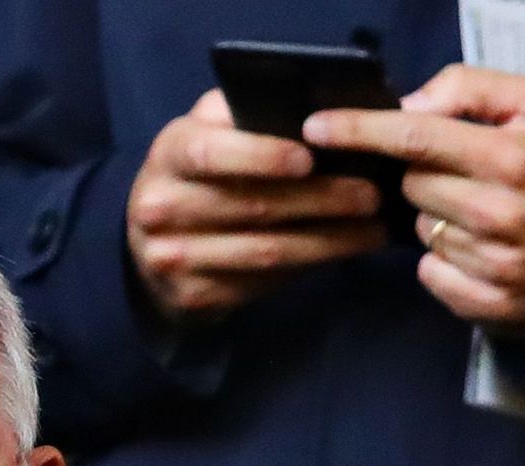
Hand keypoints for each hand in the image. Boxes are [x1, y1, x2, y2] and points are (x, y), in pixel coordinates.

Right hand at [127, 90, 388, 321]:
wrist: (151, 244)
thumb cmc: (198, 174)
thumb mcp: (208, 132)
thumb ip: (243, 115)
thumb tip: (315, 111)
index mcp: (169, 153)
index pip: (211, 152)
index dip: (260, 156)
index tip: (309, 159)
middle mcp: (162, 206)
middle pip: (250, 207)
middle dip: (319, 201)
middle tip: (371, 195)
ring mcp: (174, 256)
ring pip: (265, 252)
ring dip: (327, 241)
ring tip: (373, 229)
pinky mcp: (195, 295)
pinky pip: (264, 282)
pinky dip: (311, 267)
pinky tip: (345, 252)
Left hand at [304, 65, 524, 333]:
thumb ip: (467, 87)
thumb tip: (407, 107)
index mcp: (514, 155)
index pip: (417, 135)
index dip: (361, 129)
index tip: (318, 127)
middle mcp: (506, 212)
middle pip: (413, 184)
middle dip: (425, 177)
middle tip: (466, 180)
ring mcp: (499, 263)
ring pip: (422, 230)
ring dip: (438, 220)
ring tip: (481, 219)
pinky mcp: (493, 302)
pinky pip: (431, 275)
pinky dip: (443, 265)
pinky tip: (476, 255)